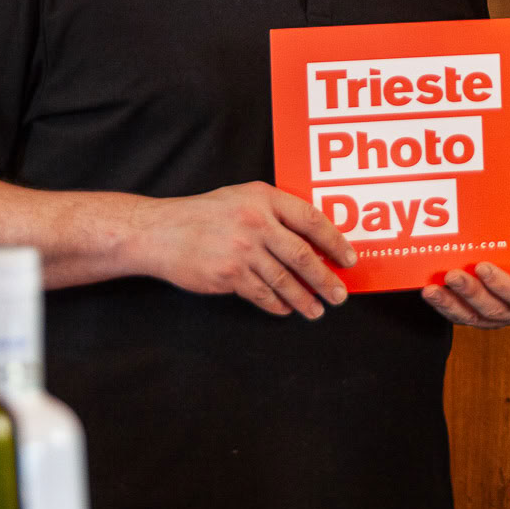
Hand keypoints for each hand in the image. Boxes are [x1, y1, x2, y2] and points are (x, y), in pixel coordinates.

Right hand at [137, 182, 355, 319]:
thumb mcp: (242, 198)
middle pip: (303, 255)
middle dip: (325, 278)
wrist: (160, 232)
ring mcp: (242, 250)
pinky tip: (287, 309)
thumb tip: (313, 240)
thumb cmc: (204, 214)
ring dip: (305, 298)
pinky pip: (262, 294)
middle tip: (340, 295)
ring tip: (317, 310)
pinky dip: (278, 304)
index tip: (349, 259)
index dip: (335, 241)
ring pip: (284, 280)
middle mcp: (256, 222)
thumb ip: (274, 212)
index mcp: (263, 198)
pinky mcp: (229, 275)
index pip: (311, 219)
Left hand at [422, 215, 509, 328]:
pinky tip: (430, 293)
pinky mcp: (476, 317)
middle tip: (452, 275)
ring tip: (431, 290)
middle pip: (492, 309)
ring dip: (450, 304)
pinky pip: (458, 316)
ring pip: (471, 317)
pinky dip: (443, 307)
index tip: (481, 266)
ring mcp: (495, 317)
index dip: (501, 284)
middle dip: (470, 293)